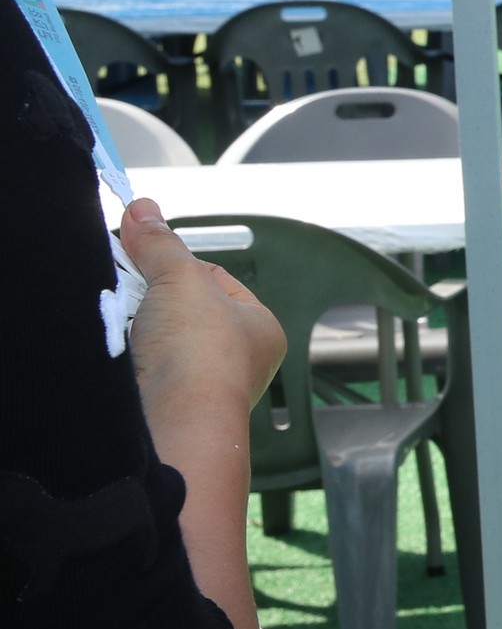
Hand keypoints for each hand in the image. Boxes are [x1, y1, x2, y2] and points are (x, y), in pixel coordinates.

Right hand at [118, 201, 282, 429]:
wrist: (175, 419)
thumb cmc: (203, 353)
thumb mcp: (183, 278)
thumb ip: (161, 244)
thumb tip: (143, 209)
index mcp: (260, 328)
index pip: (216, 280)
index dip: (178, 264)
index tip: (145, 250)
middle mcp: (235, 359)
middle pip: (182, 310)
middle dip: (152, 297)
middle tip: (128, 283)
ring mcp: (197, 384)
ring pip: (155, 338)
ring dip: (134, 324)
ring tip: (122, 316)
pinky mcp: (161, 402)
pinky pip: (135, 364)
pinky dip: (121, 352)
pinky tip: (115, 346)